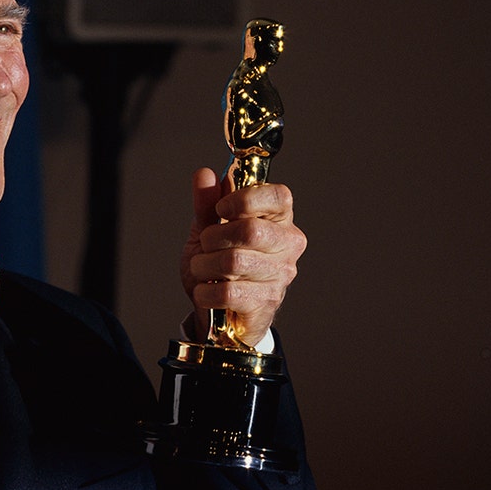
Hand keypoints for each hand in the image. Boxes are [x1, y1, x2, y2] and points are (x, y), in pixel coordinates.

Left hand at [179, 167, 305, 346]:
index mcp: (279, 220)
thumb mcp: (208, 230)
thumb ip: (207, 203)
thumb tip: (204, 174)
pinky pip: (228, 291)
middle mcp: (288, 246)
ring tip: (202, 269)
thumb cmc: (219, 267)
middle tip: (206, 244)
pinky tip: (205, 291)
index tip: (221, 209)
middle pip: (251, 230)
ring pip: (234, 262)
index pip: (278, 197)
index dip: (244, 199)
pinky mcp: (265, 303)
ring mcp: (280, 276)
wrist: (220, 315)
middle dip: (214, 236)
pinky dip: (205, 291)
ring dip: (204, 265)